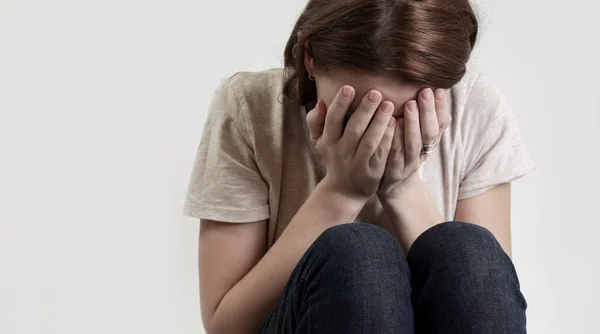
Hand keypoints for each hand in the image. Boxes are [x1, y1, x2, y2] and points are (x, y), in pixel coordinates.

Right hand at [306, 86, 395, 201]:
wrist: (343, 190)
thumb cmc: (333, 157)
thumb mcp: (319, 141)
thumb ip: (315, 121)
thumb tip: (319, 102)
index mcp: (328, 141)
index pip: (333, 120)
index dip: (340, 104)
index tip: (349, 87)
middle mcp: (341, 152)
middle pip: (354, 129)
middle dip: (365, 110)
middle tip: (376, 92)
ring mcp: (357, 163)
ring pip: (369, 141)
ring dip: (379, 122)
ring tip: (389, 104)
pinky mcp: (372, 173)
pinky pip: (381, 154)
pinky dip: (389, 139)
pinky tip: (396, 124)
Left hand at [378, 88, 450, 196]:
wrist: (392, 188)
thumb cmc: (402, 153)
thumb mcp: (416, 136)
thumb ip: (423, 115)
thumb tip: (431, 86)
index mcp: (430, 143)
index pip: (441, 124)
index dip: (440, 108)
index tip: (436, 89)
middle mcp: (421, 154)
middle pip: (429, 133)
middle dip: (427, 112)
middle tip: (423, 92)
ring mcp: (406, 166)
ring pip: (413, 145)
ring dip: (411, 124)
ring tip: (408, 105)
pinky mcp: (391, 174)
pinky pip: (392, 156)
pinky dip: (392, 140)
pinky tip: (389, 125)